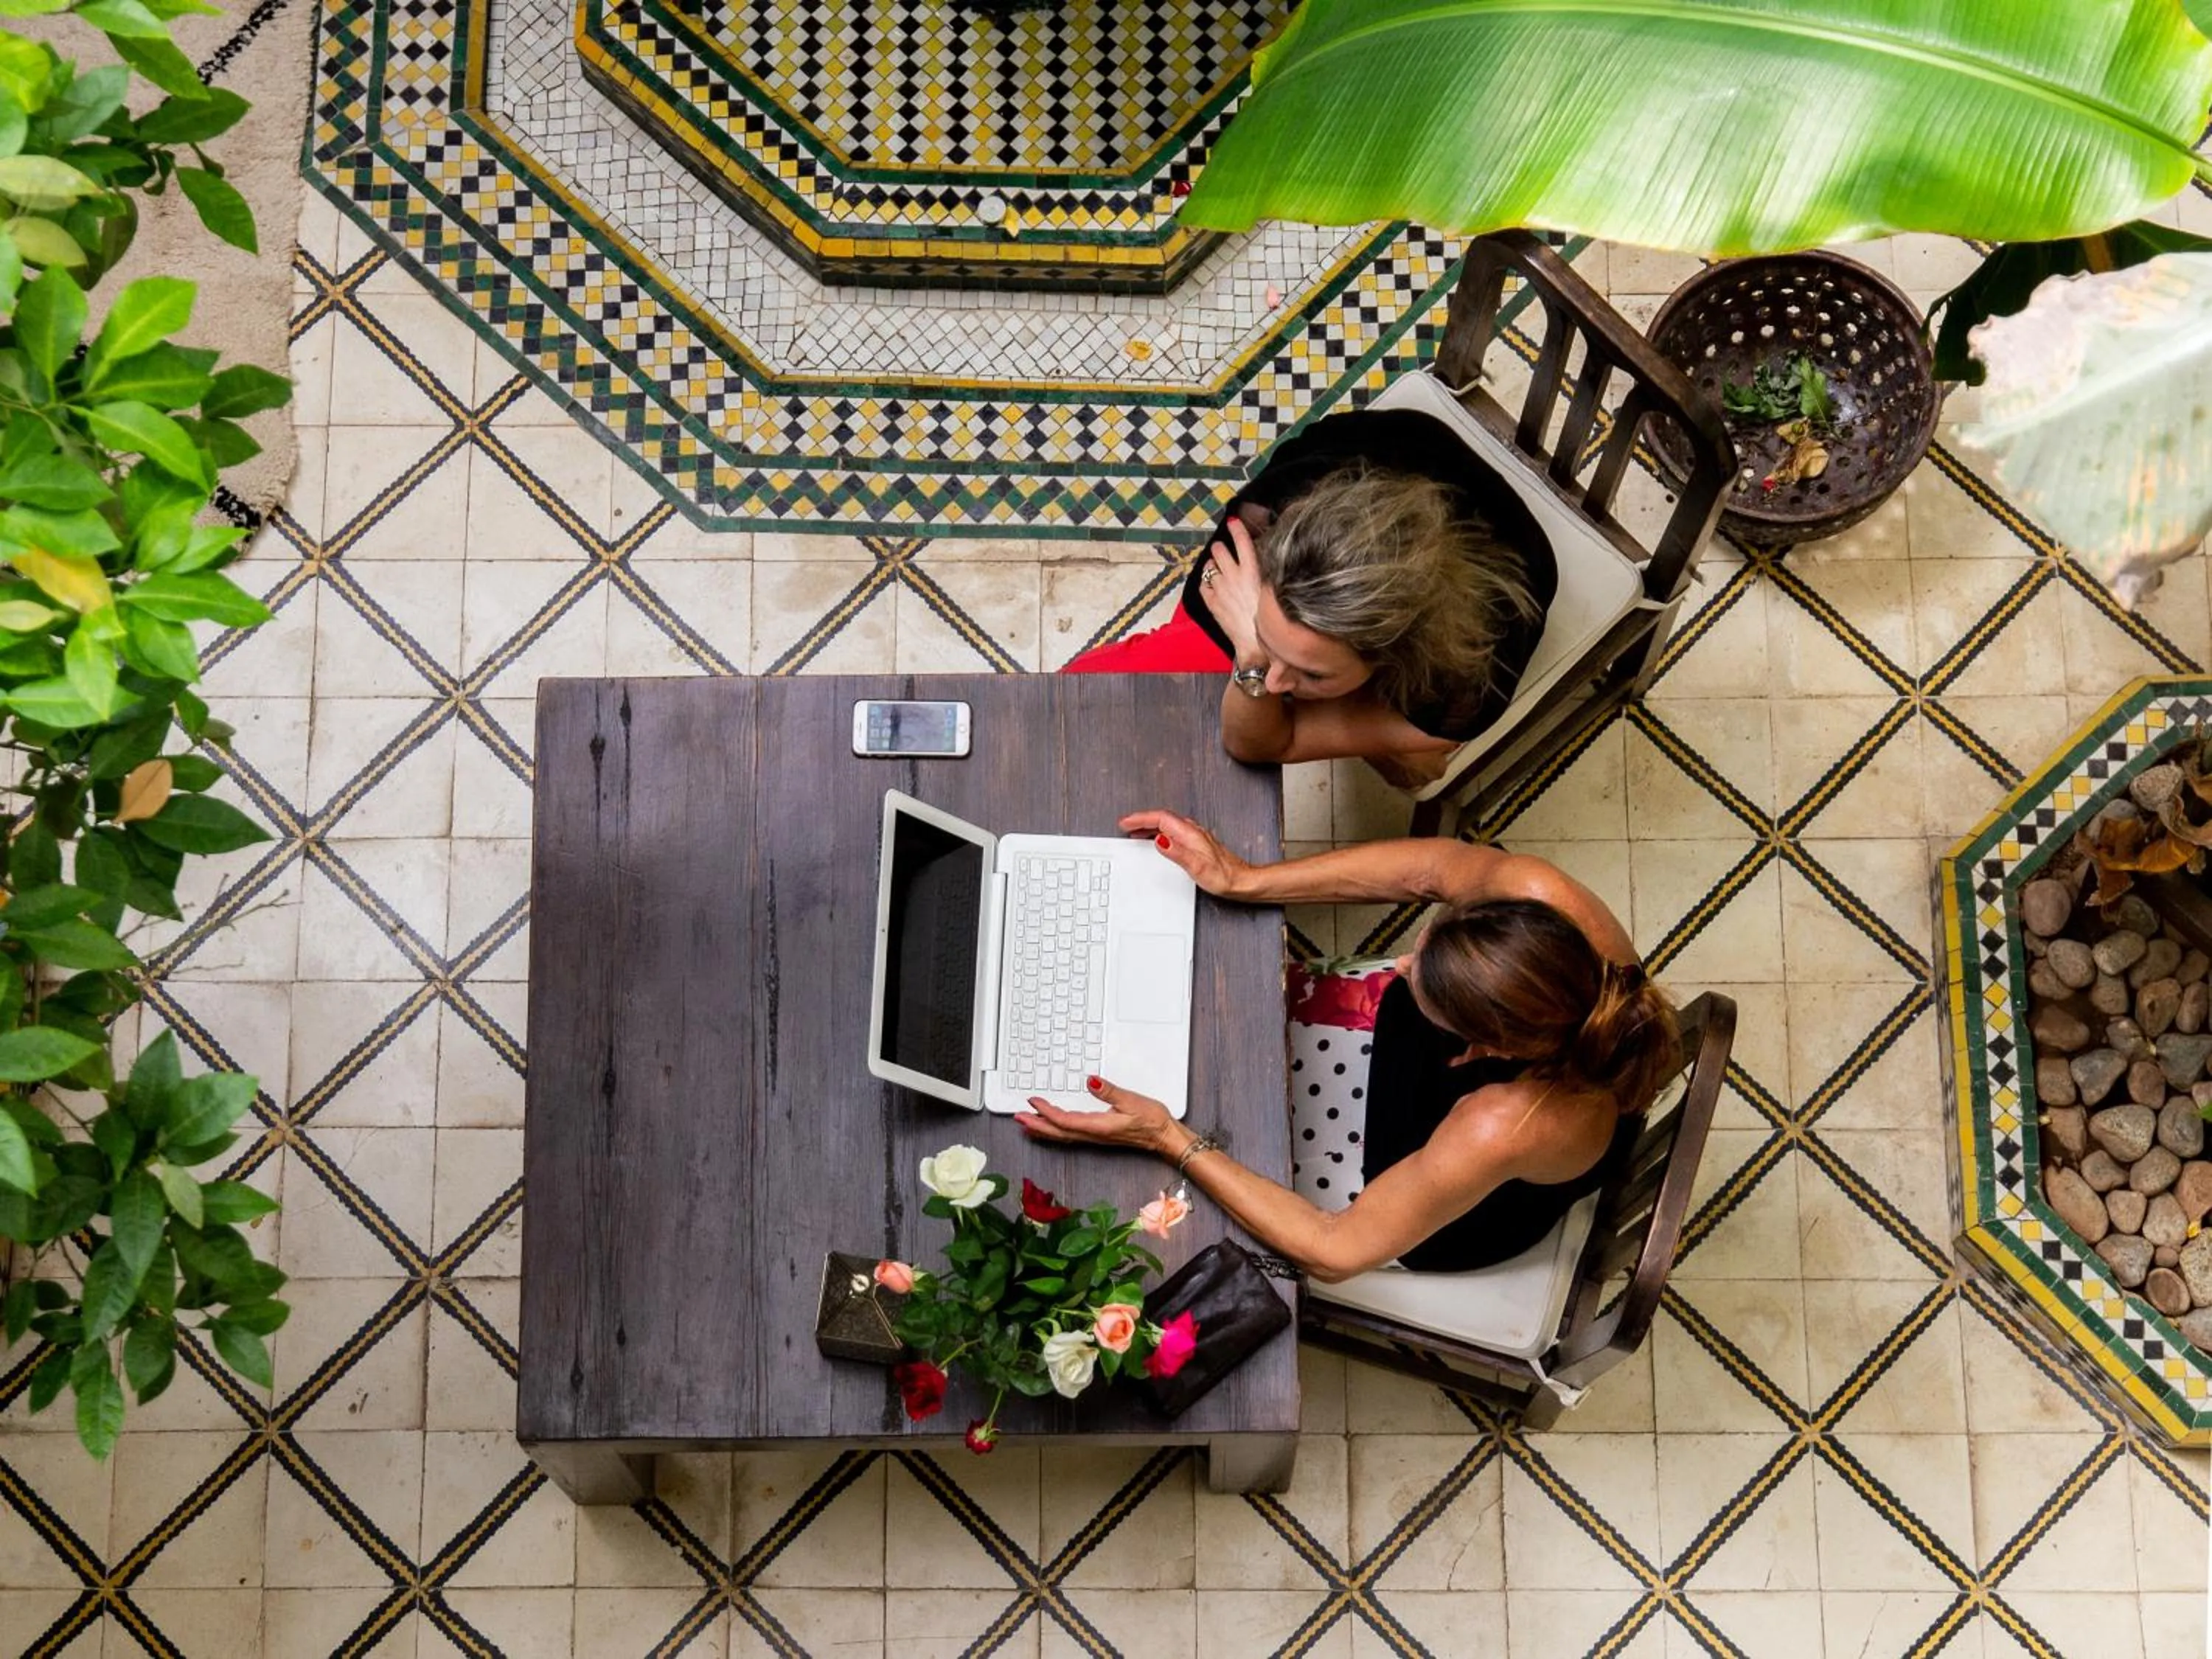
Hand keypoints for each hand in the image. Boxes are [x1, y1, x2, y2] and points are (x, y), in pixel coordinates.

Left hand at [1017, 1076, 1178, 1156]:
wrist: (1163, 1136)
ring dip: (1042, 1128)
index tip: (1032, 1100)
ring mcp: (1094, 1137)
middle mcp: (1093, 1135)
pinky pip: (1069, 1134)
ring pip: (1062, 1135)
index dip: (1046, 1111)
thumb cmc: (1151, 1120)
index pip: (1065, 1120)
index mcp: (1099, 1127)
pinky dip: (1054, 1129)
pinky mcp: (1097, 1135)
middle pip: (1058, 1132)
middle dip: (1036, 1124)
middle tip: (1017, 1116)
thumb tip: (1091, 1081)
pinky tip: (1050, 1125)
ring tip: (1026, 1122)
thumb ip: (1109, 1092)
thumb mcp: (1132, 1101)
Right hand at [1118, 808, 1249, 896]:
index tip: (1126, 822)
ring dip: (1150, 826)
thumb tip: (1159, 841)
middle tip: (1126, 824)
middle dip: (1142, 820)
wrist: (1241, 881)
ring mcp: (1195, 837)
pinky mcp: (1197, 844)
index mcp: (1190, 834)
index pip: (1160, 818)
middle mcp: (1193, 832)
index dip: (1140, 818)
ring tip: (1136, 831)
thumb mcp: (1197, 866)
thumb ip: (1177, 852)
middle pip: (1162, 818)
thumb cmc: (1223, 876)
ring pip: (1167, 825)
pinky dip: (1160, 833)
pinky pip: (1173, 833)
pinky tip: (1158, 841)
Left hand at [1204, 516, 1265, 663]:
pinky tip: (1211, 585)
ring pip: (1209, 566)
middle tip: (1223, 549)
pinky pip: (1202, 585)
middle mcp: (1234, 576)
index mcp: (1253, 571)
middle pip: (1220, 550)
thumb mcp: (1273, 590)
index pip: (1242, 541)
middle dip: (1220, 548)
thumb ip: (1265, 573)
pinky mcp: (1211, 602)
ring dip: (1212, 565)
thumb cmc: (1271, 621)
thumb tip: (1261, 562)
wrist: (1256, 644)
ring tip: (1216, 568)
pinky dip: (1206, 583)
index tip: (1233, 521)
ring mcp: (1220, 589)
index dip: (1236, 528)